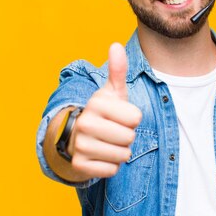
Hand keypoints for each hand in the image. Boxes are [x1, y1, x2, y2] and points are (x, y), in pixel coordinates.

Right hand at [67, 43, 141, 177]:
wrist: (78, 137)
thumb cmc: (104, 113)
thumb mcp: (113, 92)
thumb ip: (117, 70)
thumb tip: (115, 45)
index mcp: (96, 103)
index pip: (136, 118)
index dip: (133, 119)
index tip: (119, 116)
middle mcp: (84, 123)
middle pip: (130, 138)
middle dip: (127, 137)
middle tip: (113, 131)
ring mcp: (80, 145)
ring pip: (122, 156)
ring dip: (120, 152)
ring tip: (108, 143)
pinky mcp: (80, 165)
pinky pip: (112, 170)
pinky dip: (111, 166)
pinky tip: (100, 156)